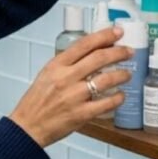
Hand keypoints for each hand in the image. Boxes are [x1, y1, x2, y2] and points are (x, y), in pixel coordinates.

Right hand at [9, 27, 132, 147]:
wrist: (28, 126)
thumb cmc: (37, 101)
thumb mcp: (47, 75)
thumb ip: (67, 64)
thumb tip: (91, 54)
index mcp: (56, 65)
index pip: (84, 44)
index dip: (104, 36)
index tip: (117, 32)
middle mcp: (66, 78)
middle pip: (99, 58)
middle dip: (119, 52)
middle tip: (129, 52)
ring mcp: (74, 96)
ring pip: (106, 80)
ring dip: (122, 75)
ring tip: (127, 74)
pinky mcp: (81, 114)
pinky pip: (106, 103)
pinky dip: (117, 98)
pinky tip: (120, 96)